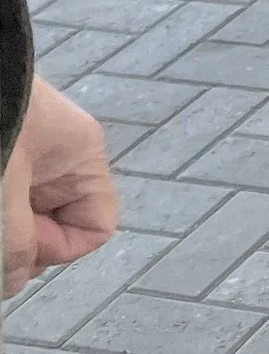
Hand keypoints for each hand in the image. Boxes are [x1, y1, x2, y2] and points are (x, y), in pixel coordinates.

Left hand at [3, 78, 115, 296]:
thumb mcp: (6, 185)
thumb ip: (16, 238)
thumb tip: (13, 282)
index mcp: (82, 156)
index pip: (94, 227)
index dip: (58, 249)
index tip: (19, 248)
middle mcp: (61, 157)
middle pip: (57, 223)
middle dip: (24, 239)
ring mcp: (30, 155)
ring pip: (26, 213)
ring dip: (5, 225)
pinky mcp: (6, 151)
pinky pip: (9, 198)